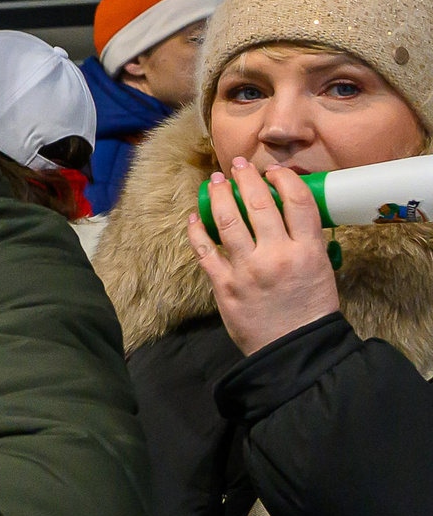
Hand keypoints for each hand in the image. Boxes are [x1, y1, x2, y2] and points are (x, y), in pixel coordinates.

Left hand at [190, 157, 341, 355]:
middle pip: (259, 203)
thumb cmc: (311, 309)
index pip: (298, 201)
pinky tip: (194, 218)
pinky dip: (196, 231)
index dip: (284, 178)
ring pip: (227, 220)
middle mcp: (277, 255)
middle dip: (246, 178)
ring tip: (215, 182)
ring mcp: (247, 269)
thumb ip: (304, 242)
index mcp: (308, 251)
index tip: (273, 171)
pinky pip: (204, 251)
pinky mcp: (223, 285)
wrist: (295, 350)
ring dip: (219, 195)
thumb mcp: (321, 270)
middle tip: (237, 166)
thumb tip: (285, 213)